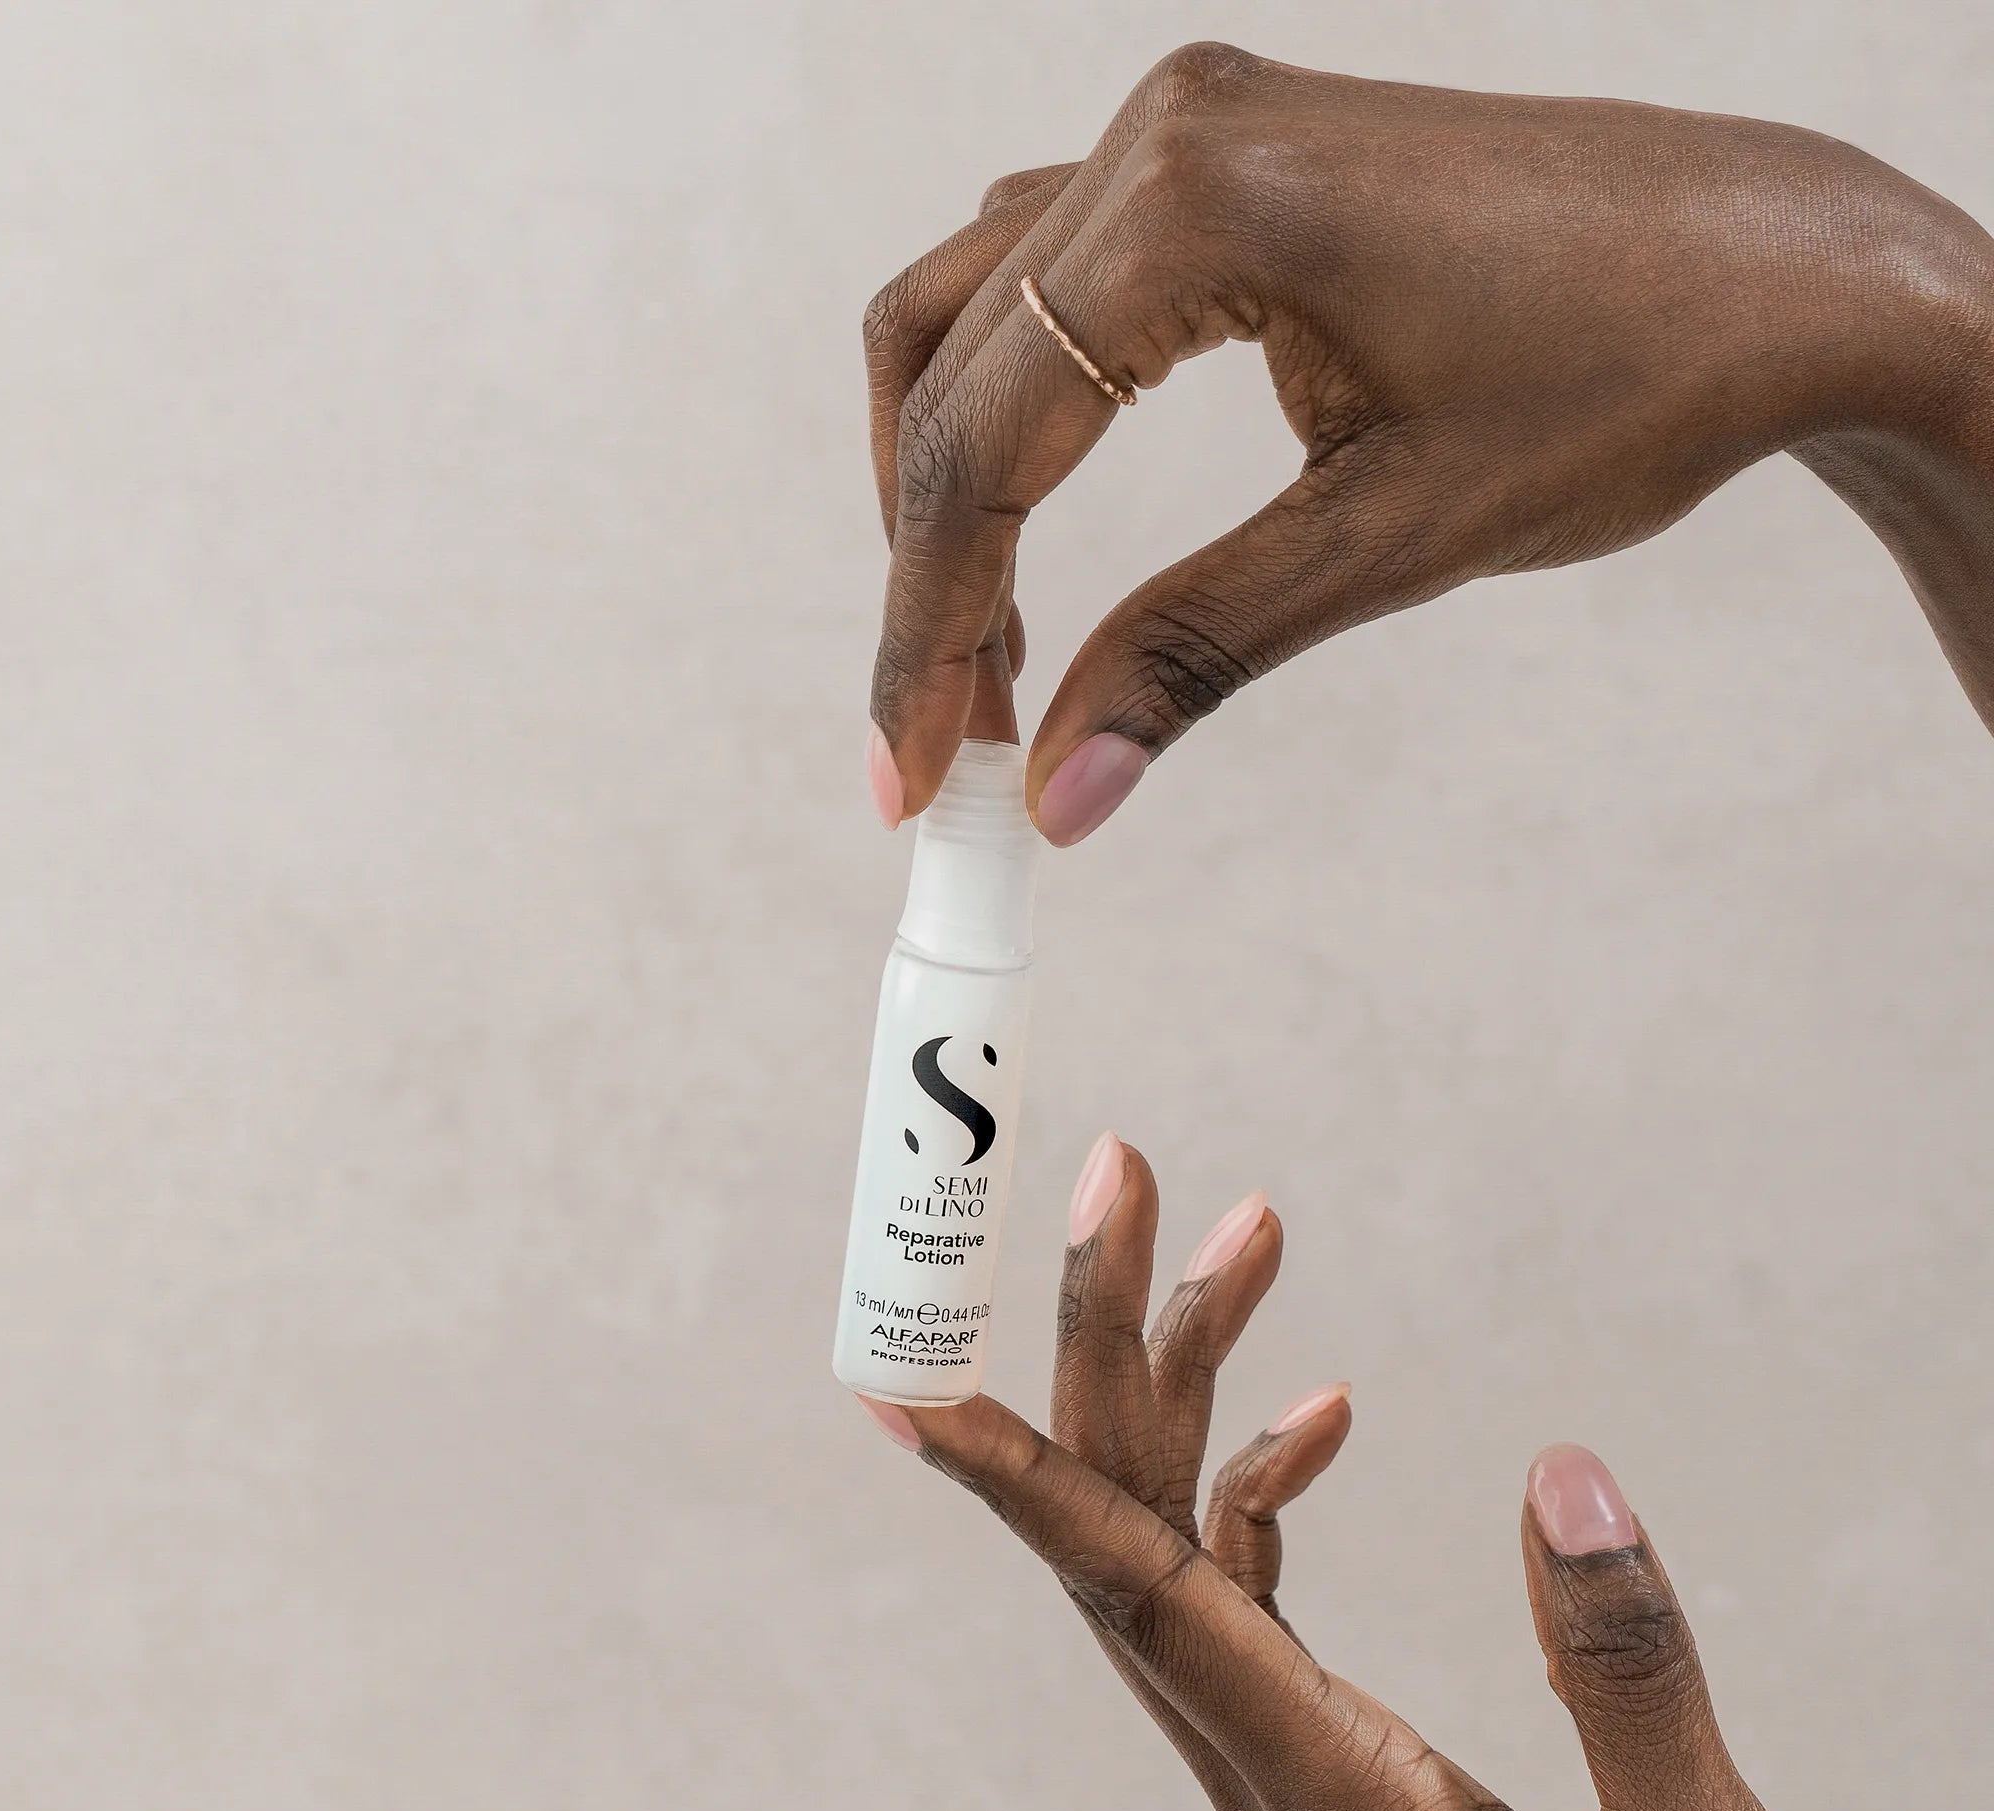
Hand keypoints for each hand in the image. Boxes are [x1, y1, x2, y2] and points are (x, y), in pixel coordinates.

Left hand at [858, 1136, 1854, 1810]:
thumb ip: (1633, 1681)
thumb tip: (1559, 1472)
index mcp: (1333, 1801)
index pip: (1136, 1598)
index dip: (1013, 1479)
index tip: (906, 1380)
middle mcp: (1270, 1774)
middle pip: (1133, 1524)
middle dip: (1110, 1336)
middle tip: (1124, 1171)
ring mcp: (1287, 1762)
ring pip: (1178, 1537)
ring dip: (1196, 1378)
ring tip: (1253, 1231)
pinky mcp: (1325, 1754)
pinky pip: (1241, 1589)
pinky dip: (1260, 1478)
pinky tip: (1318, 1411)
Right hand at [862, 44, 1993, 839]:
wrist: (1784, 272)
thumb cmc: (1634, 378)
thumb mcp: (1393, 539)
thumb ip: (1196, 653)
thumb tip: (1060, 794)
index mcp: (1199, 200)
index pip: (982, 447)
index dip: (924, 628)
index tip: (909, 770)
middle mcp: (1163, 133)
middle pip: (945, 379)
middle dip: (929, 578)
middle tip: (945, 740)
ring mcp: (1188, 132)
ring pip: (968, 320)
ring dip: (954, 492)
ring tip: (991, 654)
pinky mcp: (1222, 161)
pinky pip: (1048, 289)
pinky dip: (1018, 416)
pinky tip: (1044, 531)